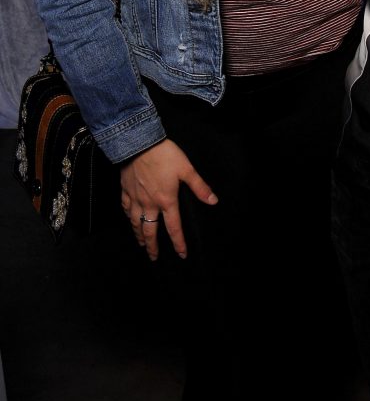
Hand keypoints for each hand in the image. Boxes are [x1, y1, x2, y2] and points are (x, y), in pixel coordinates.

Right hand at [119, 139, 217, 260]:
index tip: (182, 254)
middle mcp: (149, 203)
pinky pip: (125, 208)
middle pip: (150, 231)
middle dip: (152, 246)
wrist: (138, 143)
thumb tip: (213, 200)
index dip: (178, 243)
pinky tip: (129, 219)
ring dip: (139, 235)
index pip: (174, 227)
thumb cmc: (164, 155)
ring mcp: (135, 198)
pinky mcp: (125, 190)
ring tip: (141, 243)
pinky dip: (128, 217)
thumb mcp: (186, 169)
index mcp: (166, 200)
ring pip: (135, 223)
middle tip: (154, 257)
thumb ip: (199, 186)